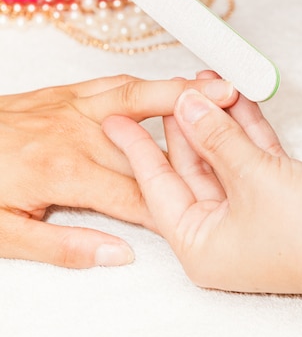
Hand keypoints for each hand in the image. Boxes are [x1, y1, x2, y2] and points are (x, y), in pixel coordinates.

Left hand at [0, 74, 235, 267]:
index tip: (211, 208)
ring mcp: (75, 106)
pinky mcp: (68, 92)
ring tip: (225, 94)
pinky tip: (171, 84)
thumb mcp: (6, 233)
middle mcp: (79, 134)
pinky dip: (149, 84)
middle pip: (152, 145)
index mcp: (66, 172)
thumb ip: (64, 245)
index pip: (137, 196)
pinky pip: (116, 82)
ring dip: (184, 98)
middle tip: (242, 139)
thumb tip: (118, 254)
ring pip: (142, 99)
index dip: (177, 205)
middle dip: (198, 145)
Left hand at [104, 82, 301, 336]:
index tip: (114, 120)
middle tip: (164, 88)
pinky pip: (251, 153)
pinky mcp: (276, 192)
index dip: (135, 149)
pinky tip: (233, 95)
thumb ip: (216, 138)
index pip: (157, 187)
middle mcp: (220, 229)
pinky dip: (244, 126)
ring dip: (215, 119)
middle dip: (181, 125)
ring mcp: (250, 210)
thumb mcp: (253, 179)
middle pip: (190, 167)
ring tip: (200, 80)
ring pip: (222, 155)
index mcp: (200, 244)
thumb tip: (186, 104)